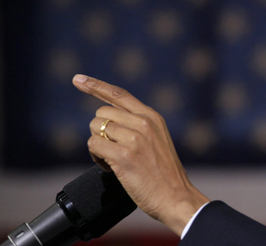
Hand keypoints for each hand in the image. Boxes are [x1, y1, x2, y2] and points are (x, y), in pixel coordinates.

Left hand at [72, 74, 209, 235]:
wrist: (176, 195)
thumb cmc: (165, 173)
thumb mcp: (157, 139)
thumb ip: (137, 125)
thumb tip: (106, 119)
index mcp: (152, 116)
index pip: (118, 94)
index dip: (96, 85)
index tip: (78, 79)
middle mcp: (143, 122)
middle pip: (101, 113)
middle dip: (100, 132)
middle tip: (113, 150)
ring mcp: (134, 138)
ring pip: (95, 129)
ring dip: (98, 146)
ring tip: (115, 161)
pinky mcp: (124, 156)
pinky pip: (93, 146)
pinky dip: (97, 158)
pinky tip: (112, 168)